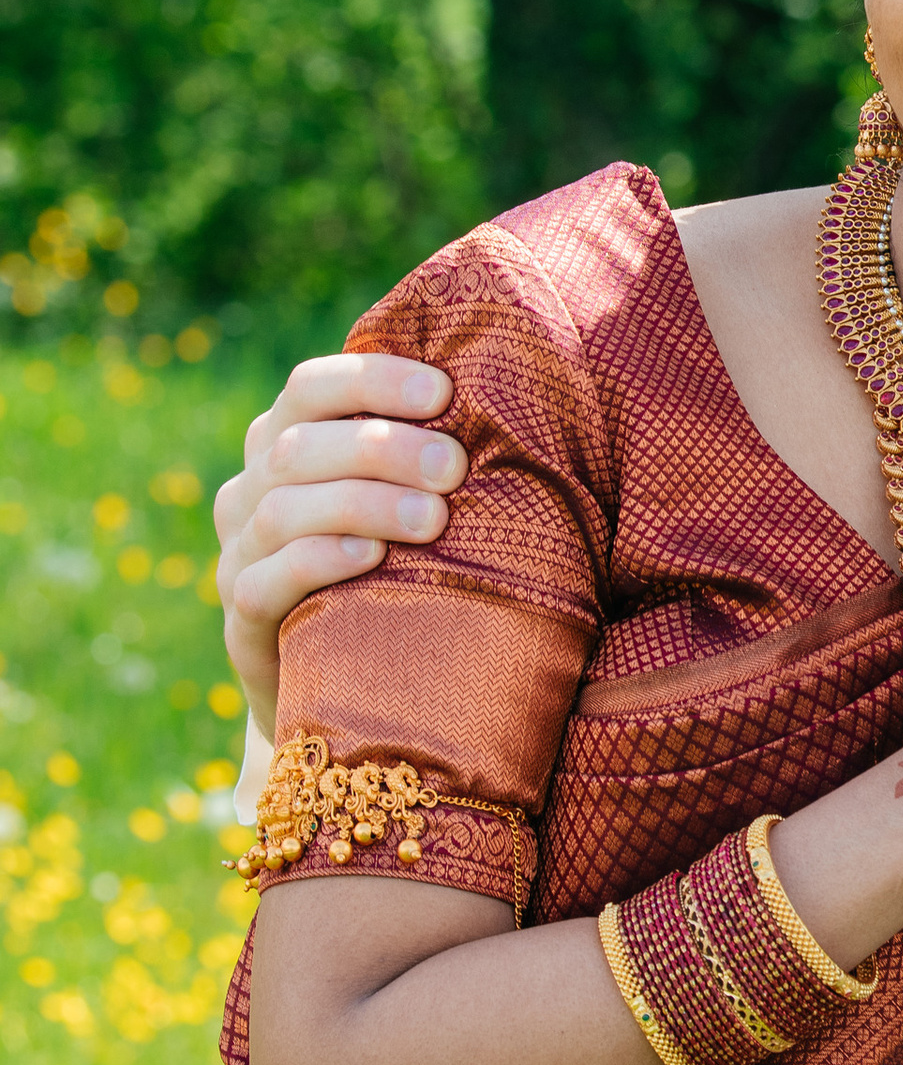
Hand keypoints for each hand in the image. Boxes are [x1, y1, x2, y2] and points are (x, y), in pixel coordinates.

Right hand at [214, 353, 464, 737]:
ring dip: (364, 505)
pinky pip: (265, 582)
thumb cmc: (396, 568)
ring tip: (433, 518)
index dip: (373, 380)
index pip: (311, 388)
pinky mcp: (241, 623)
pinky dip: (318, 562)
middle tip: (454, 467)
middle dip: (382, 448)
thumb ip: (424, 452)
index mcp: (284, 441)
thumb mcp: (403, 500)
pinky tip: (371, 556)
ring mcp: (238, 555)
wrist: (348, 684)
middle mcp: (250, 490)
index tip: (444, 392)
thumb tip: (503, 396)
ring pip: (283, 510)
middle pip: (299, 446)